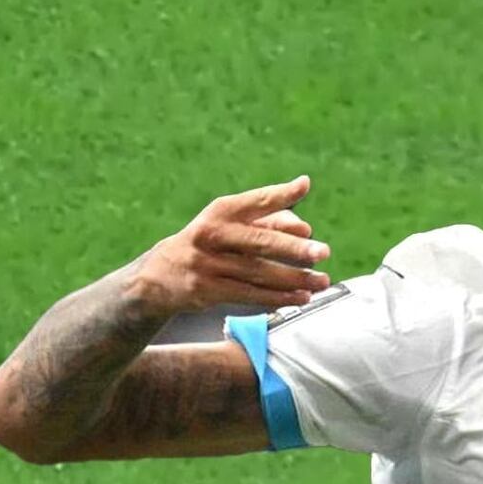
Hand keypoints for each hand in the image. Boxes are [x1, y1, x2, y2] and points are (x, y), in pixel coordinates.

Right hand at [130, 176, 331, 317]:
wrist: (159, 276)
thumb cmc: (208, 244)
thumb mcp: (230, 225)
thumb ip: (268, 221)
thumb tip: (305, 228)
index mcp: (220, 212)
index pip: (254, 201)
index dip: (279, 194)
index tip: (304, 186)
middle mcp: (212, 235)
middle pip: (259, 242)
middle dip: (294, 248)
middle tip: (323, 252)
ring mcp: (208, 264)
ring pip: (259, 273)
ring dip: (294, 279)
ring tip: (321, 281)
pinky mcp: (207, 291)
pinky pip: (250, 295)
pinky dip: (278, 298)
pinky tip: (301, 297)